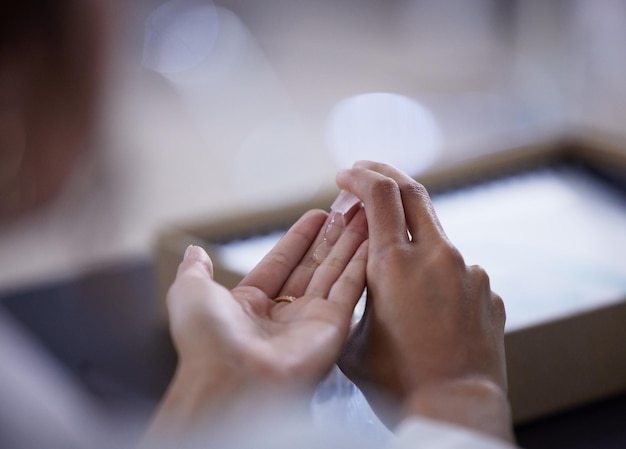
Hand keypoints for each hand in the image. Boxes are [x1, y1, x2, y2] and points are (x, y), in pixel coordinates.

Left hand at [144, 206, 367, 441]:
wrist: (231, 380)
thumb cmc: (206, 341)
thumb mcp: (190, 293)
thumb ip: (196, 269)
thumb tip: (195, 251)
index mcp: (250, 306)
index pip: (280, 263)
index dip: (299, 238)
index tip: (318, 215)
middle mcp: (283, 315)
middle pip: (312, 266)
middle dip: (330, 238)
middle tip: (348, 211)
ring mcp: (310, 321)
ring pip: (334, 273)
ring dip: (349, 245)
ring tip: (364, 217)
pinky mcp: (333, 328)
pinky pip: (349, 289)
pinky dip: (361, 264)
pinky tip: (370, 241)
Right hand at [336, 161, 512, 441]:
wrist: (455, 408)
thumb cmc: (396, 381)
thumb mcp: (351, 337)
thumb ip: (352, 297)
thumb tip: (354, 277)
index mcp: (393, 264)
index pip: (378, 193)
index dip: (359, 176)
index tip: (345, 177)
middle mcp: (435, 256)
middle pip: (413, 190)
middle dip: (385, 174)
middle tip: (366, 173)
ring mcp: (467, 270)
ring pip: (434, 232)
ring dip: (409, 232)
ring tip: (394, 266)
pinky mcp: (486, 290)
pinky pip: (456, 269)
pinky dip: (435, 272)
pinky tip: (427, 307)